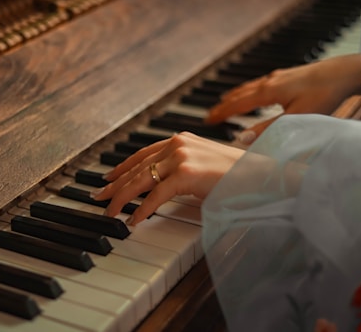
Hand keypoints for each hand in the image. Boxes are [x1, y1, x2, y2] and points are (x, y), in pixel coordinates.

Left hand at [92, 131, 244, 224]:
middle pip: (136, 167)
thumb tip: (159, 186)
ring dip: (122, 198)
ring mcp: (181, 157)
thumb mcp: (202, 166)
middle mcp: (177, 144)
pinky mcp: (187, 173)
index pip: (142, 154)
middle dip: (114, 184)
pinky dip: (142, 209)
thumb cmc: (236, 174)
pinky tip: (133, 220)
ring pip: (141, 180)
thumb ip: (180, 170)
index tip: (108, 178)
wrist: (262, 174)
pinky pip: (156, 195)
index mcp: (180, 140)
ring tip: (110, 212)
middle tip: (98, 197)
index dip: (122, 168)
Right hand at [206, 54, 360, 143]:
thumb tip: (242, 139)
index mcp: (268, 92)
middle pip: (239, 94)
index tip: (206, 121)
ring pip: (249, 87)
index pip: (236, 104)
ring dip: (235, 96)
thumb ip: (268, 129)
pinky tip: (255, 91)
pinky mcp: (289, 76)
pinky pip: (261, 84)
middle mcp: (269, 81)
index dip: (221, 113)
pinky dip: (249, 90)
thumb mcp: (296, 118)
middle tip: (210, 115)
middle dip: (223, 105)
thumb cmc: (324, 94)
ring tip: (225, 101)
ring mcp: (279, 77)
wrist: (346, 72)